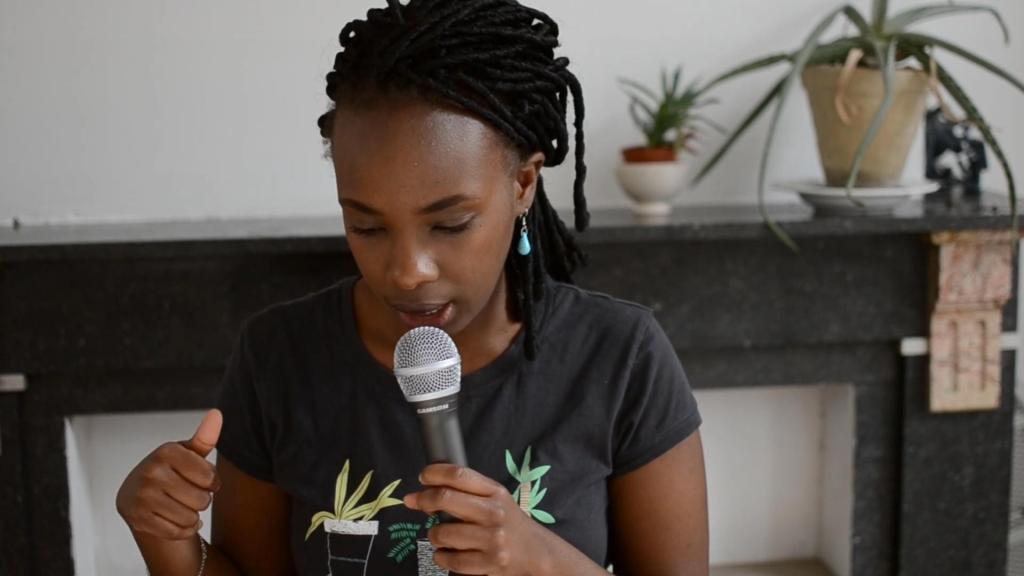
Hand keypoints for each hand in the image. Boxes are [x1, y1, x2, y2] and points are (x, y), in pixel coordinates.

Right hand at [116, 409, 222, 539]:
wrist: (137, 494)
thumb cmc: (170, 470)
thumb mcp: (187, 453)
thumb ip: (205, 437)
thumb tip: (217, 414)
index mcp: (166, 452)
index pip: (210, 477)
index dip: (212, 482)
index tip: (203, 479)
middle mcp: (151, 473)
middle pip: (202, 500)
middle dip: (202, 500)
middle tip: (189, 494)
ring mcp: (142, 497)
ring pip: (190, 517)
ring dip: (192, 516)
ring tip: (182, 505)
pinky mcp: (139, 519)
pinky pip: (177, 531)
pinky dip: (183, 529)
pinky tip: (176, 519)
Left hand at [403, 464, 551, 575]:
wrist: (537, 554)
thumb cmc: (510, 524)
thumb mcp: (496, 500)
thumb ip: (468, 492)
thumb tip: (426, 490)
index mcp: (495, 492)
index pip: (459, 475)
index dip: (434, 473)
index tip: (422, 477)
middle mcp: (494, 513)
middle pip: (445, 498)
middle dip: (423, 499)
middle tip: (415, 502)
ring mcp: (492, 539)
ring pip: (442, 533)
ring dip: (433, 535)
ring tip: (439, 535)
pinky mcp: (490, 563)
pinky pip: (450, 560)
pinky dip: (441, 557)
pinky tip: (445, 554)